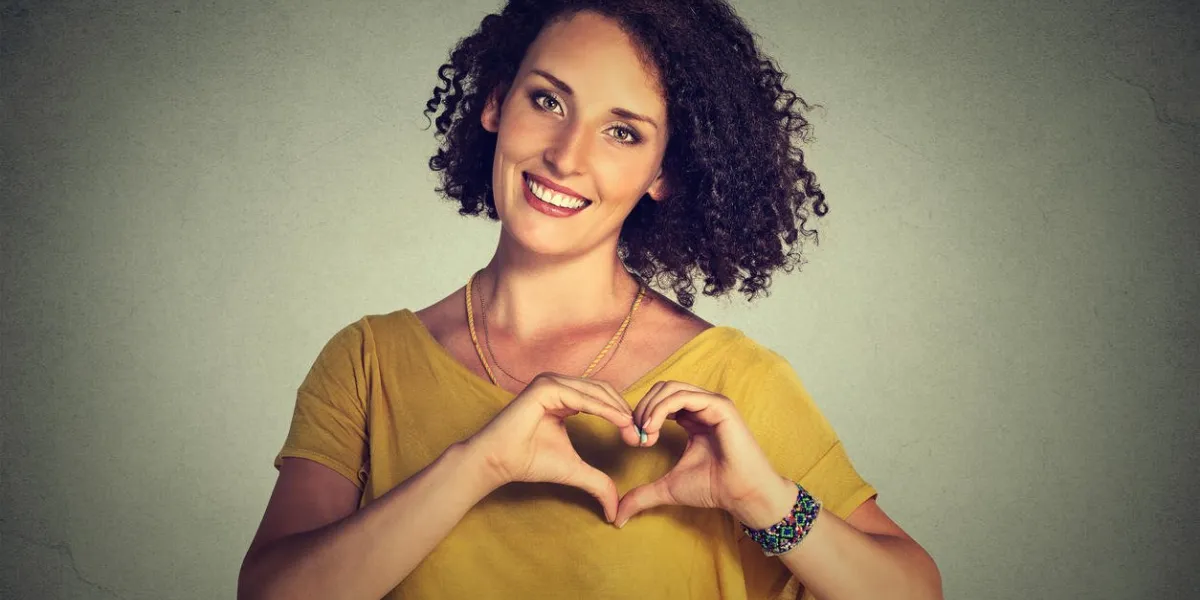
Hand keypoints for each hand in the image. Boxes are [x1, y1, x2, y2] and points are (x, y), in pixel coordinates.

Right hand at [465, 372, 642, 522]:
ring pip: (596, 391)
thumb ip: (597, 483)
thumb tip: (615, 511)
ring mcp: (550, 382)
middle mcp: (558, 384)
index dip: (624, 417)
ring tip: (633, 432)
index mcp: (564, 396)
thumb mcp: (574, 470)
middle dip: (626, 413)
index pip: (603, 398)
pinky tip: (620, 422)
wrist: (499, 462)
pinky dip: (603, 409)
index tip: (640, 440)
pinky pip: (581, 396)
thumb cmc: (529, 462)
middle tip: (641, 437)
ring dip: (619, 411)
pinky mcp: (544, 387)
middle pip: (604, 391)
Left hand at [615, 381, 793, 527]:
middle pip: (662, 389)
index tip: (635, 441)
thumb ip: (643, 495)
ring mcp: (712, 403)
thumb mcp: (669, 488)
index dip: (641, 415)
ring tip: (645, 433)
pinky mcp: (719, 406)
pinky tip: (653, 429)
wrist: (741, 495)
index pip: (660, 400)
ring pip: (670, 388)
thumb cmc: (713, 488)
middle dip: (642, 409)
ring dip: (649, 408)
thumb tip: (618, 516)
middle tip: (637, 436)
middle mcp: (702, 406)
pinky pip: (682, 396)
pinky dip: (661, 409)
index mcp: (693, 417)